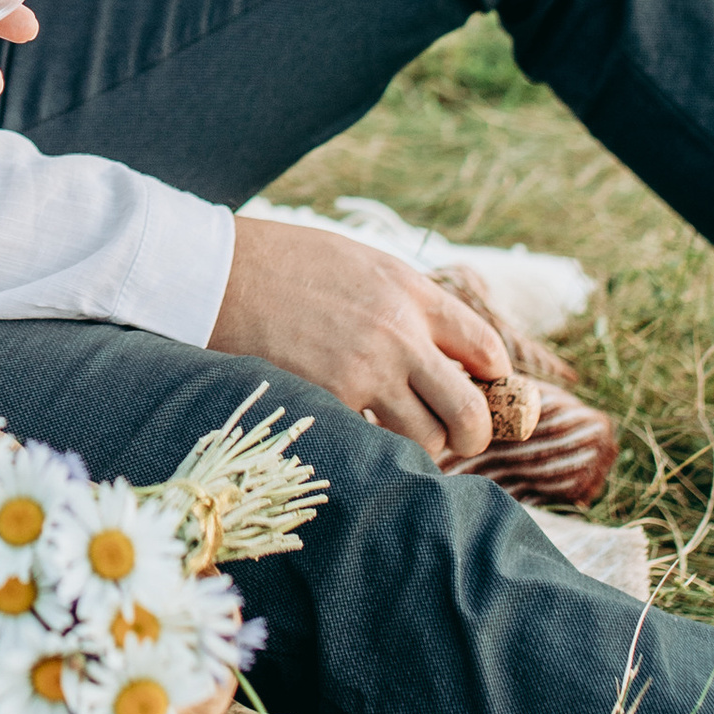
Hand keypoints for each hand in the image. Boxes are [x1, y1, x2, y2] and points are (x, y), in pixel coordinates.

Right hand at [208, 213, 505, 466]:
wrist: (215, 272)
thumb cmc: (284, 264)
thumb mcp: (362, 263)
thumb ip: (408, 303)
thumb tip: (446, 349)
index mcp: (412, 293)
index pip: (487, 348)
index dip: (497, 381)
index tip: (485, 393)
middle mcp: (399, 335)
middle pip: (471, 411)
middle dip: (474, 435)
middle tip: (458, 440)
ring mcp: (364, 372)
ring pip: (426, 441)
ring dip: (420, 449)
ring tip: (399, 439)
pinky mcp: (327, 402)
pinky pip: (371, 446)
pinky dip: (372, 449)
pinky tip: (357, 436)